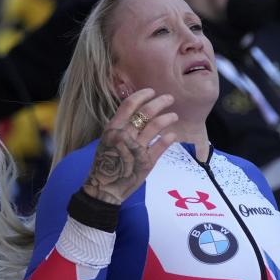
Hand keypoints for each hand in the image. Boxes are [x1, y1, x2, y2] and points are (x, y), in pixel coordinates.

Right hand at [82, 89, 177, 203]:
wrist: (105, 189)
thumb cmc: (106, 164)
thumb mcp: (107, 141)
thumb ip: (120, 127)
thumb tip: (136, 113)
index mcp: (112, 129)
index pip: (128, 105)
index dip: (142, 95)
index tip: (152, 91)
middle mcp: (124, 136)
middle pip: (145, 113)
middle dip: (160, 102)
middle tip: (170, 98)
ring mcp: (136, 149)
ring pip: (156, 126)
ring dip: (168, 118)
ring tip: (174, 116)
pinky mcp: (147, 162)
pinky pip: (161, 146)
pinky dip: (169, 138)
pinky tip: (173, 135)